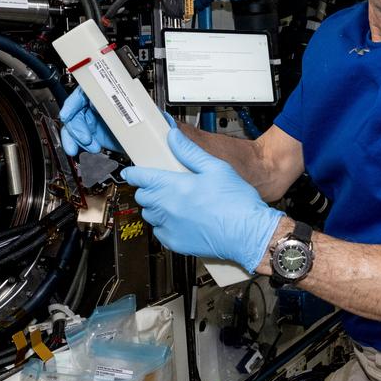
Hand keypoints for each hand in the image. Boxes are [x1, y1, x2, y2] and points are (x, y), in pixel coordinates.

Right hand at [59, 88, 180, 158]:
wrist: (144, 141)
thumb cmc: (146, 123)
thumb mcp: (149, 116)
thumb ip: (153, 115)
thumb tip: (162, 118)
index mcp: (108, 93)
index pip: (84, 92)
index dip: (73, 103)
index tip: (68, 115)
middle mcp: (98, 104)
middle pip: (75, 111)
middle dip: (76, 127)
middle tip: (86, 140)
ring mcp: (93, 118)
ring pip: (74, 126)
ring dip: (77, 138)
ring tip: (91, 147)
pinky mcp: (91, 133)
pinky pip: (77, 138)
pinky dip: (76, 144)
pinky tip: (84, 151)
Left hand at [122, 128, 281, 272]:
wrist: (249, 234)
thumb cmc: (237, 204)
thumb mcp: (216, 168)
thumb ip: (189, 152)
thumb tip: (173, 138)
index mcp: (174, 186)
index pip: (140, 177)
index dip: (133, 173)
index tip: (132, 172)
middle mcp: (167, 208)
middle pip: (142, 196)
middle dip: (148, 189)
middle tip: (162, 185)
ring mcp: (170, 227)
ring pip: (149, 215)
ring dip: (155, 207)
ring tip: (173, 202)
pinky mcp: (176, 243)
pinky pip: (159, 233)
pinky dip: (164, 225)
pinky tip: (179, 220)